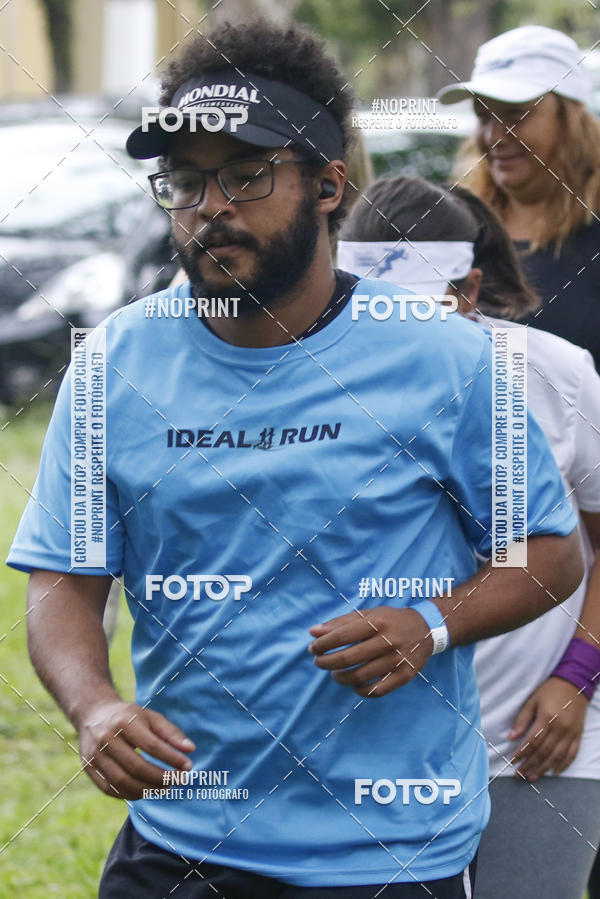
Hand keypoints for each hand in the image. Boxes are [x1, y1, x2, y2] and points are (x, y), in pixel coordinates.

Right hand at [79, 699, 195, 798]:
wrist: (93, 714)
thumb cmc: (128, 716)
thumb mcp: (150, 716)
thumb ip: (171, 732)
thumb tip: (191, 750)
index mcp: (124, 722)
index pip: (151, 745)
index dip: (171, 758)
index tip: (188, 766)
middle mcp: (106, 739)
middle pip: (136, 767)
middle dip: (161, 778)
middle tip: (179, 781)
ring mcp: (94, 755)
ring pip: (122, 782)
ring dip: (147, 790)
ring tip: (165, 788)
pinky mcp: (89, 768)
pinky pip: (110, 789)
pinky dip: (130, 794)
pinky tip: (145, 791)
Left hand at [309, 606, 433, 697]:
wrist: (426, 628)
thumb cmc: (390, 620)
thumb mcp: (368, 615)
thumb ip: (340, 622)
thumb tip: (313, 632)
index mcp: (377, 622)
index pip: (342, 635)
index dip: (323, 644)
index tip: (313, 648)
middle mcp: (388, 640)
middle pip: (348, 658)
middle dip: (327, 662)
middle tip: (319, 662)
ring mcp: (397, 660)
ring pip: (360, 676)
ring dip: (340, 678)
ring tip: (335, 673)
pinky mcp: (405, 676)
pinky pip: (377, 690)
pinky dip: (361, 690)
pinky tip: (354, 685)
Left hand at [509, 677, 588, 781]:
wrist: (575, 684)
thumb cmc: (550, 690)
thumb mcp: (533, 700)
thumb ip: (522, 719)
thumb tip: (511, 736)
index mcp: (547, 718)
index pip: (532, 741)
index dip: (522, 753)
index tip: (513, 762)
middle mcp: (560, 728)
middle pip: (544, 752)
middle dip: (530, 765)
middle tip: (520, 775)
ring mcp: (571, 733)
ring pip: (557, 756)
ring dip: (544, 769)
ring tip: (533, 777)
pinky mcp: (578, 735)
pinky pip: (571, 754)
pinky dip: (563, 765)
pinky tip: (554, 772)